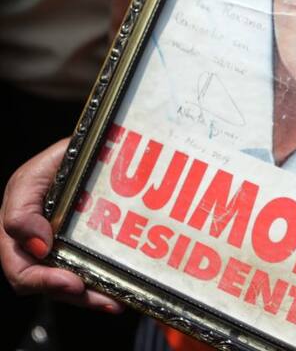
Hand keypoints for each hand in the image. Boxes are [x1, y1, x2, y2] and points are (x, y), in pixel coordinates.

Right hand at [0, 139, 121, 311]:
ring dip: (90, 298)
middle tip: (99, 298)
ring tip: (114, 302)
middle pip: (45, 284)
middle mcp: (36, 242)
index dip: (42, 279)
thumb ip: (24, 209)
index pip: (19, 267)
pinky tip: (121, 292)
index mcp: (18, 225)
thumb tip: (37, 246)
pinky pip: (89, 273)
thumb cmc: (61, 159)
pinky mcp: (83, 247)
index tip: (70, 280)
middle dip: (71, 294)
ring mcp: (60, 246)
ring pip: (68, 284)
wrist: (92, 148)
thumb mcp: (36, 174)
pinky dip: (102, 287)